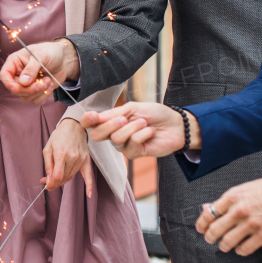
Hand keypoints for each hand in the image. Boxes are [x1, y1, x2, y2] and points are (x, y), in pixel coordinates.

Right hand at [0, 38, 78, 103]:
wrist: (64, 58)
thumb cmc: (50, 52)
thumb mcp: (40, 56)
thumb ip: (31, 68)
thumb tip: (23, 82)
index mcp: (15, 62)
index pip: (4, 75)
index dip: (9, 83)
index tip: (17, 88)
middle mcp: (18, 74)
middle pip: (15, 89)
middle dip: (29, 89)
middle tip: (42, 83)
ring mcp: (26, 84)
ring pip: (25, 97)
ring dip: (38, 92)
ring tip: (48, 80)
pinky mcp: (35, 90)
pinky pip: (35, 100)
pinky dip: (44, 95)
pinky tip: (49, 84)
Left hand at [42, 118, 93, 196]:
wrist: (74, 126)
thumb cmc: (59, 136)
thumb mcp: (47, 148)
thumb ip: (48, 164)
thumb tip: (48, 179)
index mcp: (61, 154)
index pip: (57, 176)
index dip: (51, 183)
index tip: (46, 185)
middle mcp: (72, 158)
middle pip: (64, 178)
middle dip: (54, 183)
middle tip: (47, 182)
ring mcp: (81, 159)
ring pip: (71, 177)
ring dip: (62, 181)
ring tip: (54, 180)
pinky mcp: (87, 160)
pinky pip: (89, 176)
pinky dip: (89, 186)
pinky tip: (89, 195)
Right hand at [80, 101, 198, 158]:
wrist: (174, 124)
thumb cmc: (154, 114)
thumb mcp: (133, 108)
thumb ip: (114, 113)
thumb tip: (96, 117)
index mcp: (110, 121)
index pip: (90, 124)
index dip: (87, 120)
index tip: (93, 116)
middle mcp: (113, 134)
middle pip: (97, 135)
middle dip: (110, 125)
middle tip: (124, 117)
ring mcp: (123, 145)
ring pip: (116, 138)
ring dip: (133, 127)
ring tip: (145, 123)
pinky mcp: (134, 154)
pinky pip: (132, 143)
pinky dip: (143, 134)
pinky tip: (150, 132)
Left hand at [195, 174, 261, 255]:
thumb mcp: (246, 188)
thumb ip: (227, 200)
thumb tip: (207, 207)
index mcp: (233, 196)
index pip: (208, 214)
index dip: (201, 224)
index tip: (201, 228)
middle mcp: (240, 210)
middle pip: (214, 230)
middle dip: (209, 237)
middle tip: (210, 239)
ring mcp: (252, 224)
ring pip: (227, 242)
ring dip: (224, 246)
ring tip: (225, 245)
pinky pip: (245, 249)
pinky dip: (240, 251)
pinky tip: (241, 248)